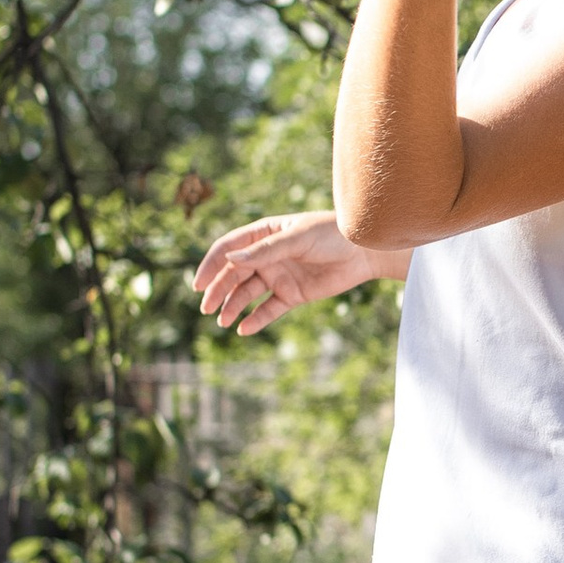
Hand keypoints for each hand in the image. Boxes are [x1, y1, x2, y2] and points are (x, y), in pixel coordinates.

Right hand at [192, 210, 385, 335]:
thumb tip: (230, 260)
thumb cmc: (331, 235)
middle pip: (234, 274)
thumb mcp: (297, 239)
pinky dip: (256, 319)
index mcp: (264, 234)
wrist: (364, 252)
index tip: (199, 283)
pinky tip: (243, 329)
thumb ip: (265, 251)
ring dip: (233, 306)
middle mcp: (267, 255)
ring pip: (247, 293)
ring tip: (222, 321)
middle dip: (218, 290)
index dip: (211, 265)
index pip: (229, 249)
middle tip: (206, 308)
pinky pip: (269, 309)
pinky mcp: (292, 295)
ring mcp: (278, 276)